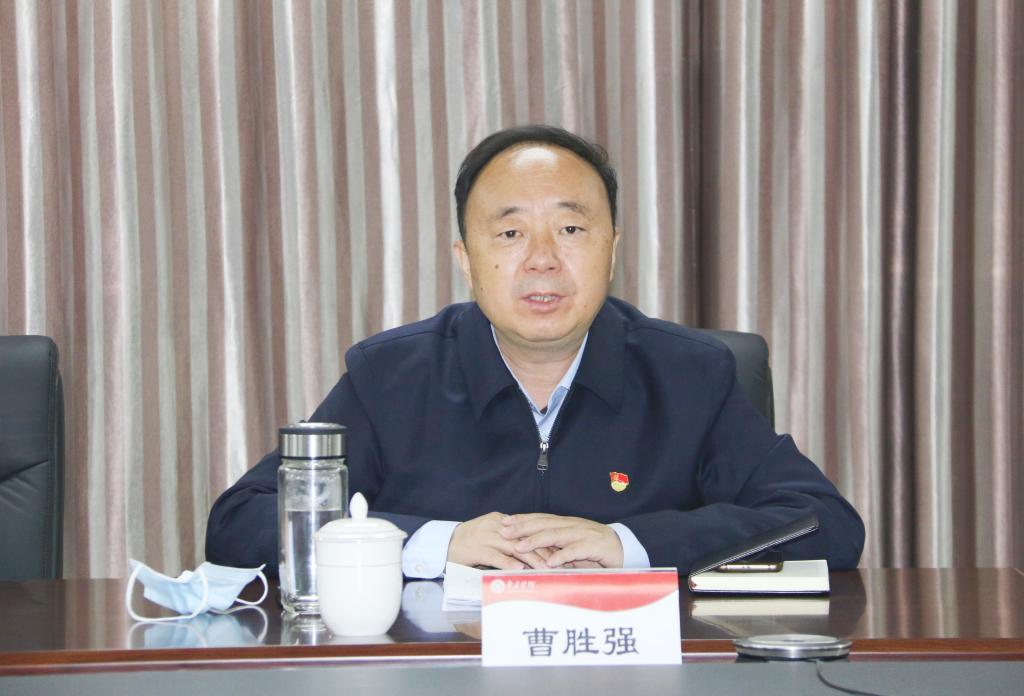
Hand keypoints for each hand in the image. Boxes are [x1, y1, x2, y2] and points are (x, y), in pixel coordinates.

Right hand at [447, 512, 550, 569]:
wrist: (444, 543)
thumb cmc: (471, 542)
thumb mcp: (492, 534)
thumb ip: (509, 539)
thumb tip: (533, 551)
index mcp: (501, 520)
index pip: (527, 529)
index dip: (544, 540)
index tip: (559, 550)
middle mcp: (495, 526)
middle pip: (524, 538)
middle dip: (542, 550)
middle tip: (558, 562)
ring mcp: (485, 537)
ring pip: (513, 547)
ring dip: (531, 559)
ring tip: (545, 568)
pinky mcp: (476, 549)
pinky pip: (495, 556)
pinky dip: (509, 563)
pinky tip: (521, 569)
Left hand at [500, 513, 623, 567]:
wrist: (624, 548)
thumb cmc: (594, 549)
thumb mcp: (571, 546)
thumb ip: (555, 547)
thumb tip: (531, 553)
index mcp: (566, 524)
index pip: (540, 518)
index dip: (522, 519)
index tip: (504, 522)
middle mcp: (572, 526)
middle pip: (543, 523)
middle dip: (522, 527)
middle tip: (504, 531)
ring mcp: (583, 534)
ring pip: (556, 535)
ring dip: (537, 540)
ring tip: (520, 546)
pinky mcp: (594, 547)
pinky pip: (576, 550)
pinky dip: (563, 556)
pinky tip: (551, 562)